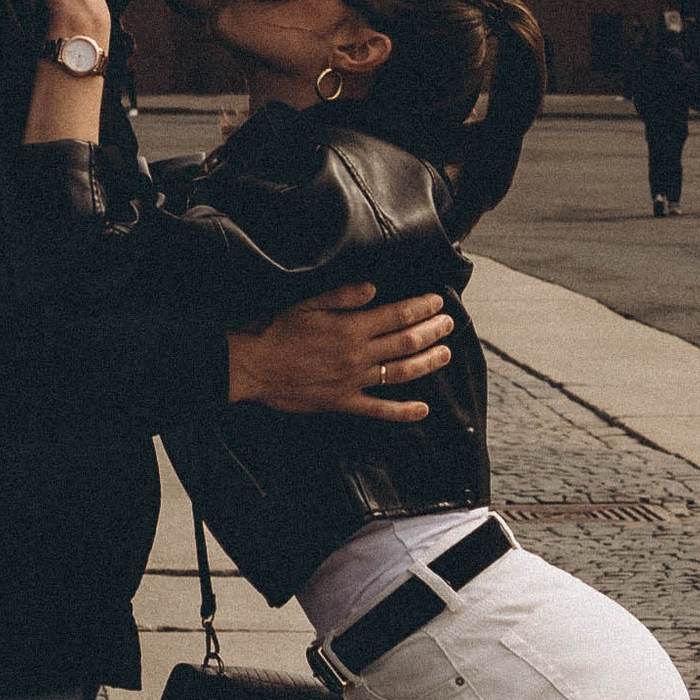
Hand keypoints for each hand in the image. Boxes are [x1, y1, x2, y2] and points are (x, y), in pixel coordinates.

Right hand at [229, 283, 454, 422]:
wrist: (251, 366)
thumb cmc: (275, 330)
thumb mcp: (307, 302)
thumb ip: (343, 295)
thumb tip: (374, 288)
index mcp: (351, 328)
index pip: (397, 315)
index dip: (421, 307)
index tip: (437, 301)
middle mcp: (358, 355)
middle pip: (406, 342)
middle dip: (432, 331)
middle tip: (448, 323)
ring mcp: (353, 381)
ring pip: (401, 373)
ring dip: (427, 362)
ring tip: (445, 354)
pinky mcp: (343, 402)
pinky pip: (379, 410)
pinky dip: (403, 411)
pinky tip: (423, 410)